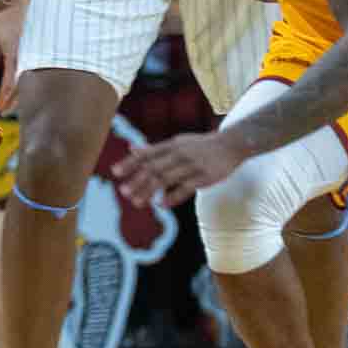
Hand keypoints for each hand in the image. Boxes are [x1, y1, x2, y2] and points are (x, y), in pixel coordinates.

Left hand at [0, 0, 28, 113]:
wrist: (20, 4)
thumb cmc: (4, 21)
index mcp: (14, 58)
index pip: (9, 85)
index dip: (4, 99)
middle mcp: (26, 60)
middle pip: (20, 88)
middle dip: (12, 102)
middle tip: (3, 112)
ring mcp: (32, 57)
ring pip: (26, 82)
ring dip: (18, 95)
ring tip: (10, 104)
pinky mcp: (34, 53)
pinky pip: (29, 73)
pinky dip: (23, 83)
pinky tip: (19, 88)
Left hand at [115, 129, 246, 209]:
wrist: (232, 144)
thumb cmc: (201, 145)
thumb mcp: (177, 143)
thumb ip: (154, 148)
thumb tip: (131, 148)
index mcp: (172, 144)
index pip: (147, 154)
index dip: (130, 162)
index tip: (115, 172)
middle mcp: (180, 153)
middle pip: (154, 167)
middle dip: (137, 180)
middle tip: (123, 191)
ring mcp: (192, 165)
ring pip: (167, 179)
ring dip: (150, 190)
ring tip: (136, 202)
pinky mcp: (205, 177)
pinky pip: (186, 188)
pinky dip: (172, 197)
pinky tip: (161, 204)